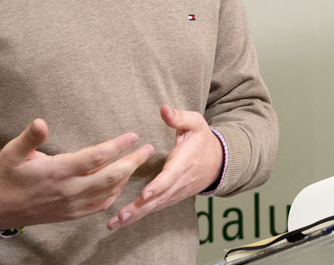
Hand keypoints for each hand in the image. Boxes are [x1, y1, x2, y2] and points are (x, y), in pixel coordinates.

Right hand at [0, 118, 153, 229]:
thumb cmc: (7, 176)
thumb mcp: (12, 152)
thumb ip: (30, 137)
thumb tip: (41, 122)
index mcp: (58, 171)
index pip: (96, 157)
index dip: (117, 146)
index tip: (133, 136)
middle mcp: (69, 189)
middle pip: (111, 176)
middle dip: (133, 162)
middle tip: (148, 149)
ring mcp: (72, 204)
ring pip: (109, 192)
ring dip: (127, 177)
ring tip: (138, 162)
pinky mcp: (72, 214)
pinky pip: (100, 206)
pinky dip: (114, 194)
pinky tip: (120, 184)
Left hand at [107, 106, 220, 230]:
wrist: (218, 161)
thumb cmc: (202, 140)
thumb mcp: (195, 123)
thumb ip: (179, 117)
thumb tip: (163, 109)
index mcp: (184, 162)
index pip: (170, 176)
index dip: (158, 186)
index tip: (144, 194)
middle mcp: (180, 181)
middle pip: (159, 197)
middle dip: (140, 207)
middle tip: (120, 216)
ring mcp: (176, 192)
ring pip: (156, 206)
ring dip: (136, 215)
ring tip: (116, 223)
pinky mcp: (172, 197)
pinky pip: (156, 207)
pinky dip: (141, 216)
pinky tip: (124, 222)